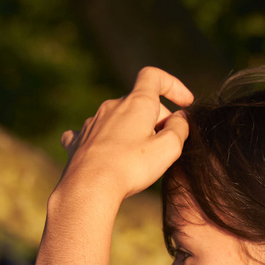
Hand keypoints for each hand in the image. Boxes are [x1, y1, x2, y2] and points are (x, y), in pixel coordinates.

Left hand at [59, 67, 192, 201]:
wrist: (89, 188)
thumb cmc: (131, 167)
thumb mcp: (168, 148)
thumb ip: (180, 128)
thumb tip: (180, 118)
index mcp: (136, 103)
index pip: (154, 77)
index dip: (172, 85)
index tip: (185, 103)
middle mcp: (112, 106)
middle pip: (139, 102)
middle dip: (157, 118)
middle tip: (166, 145)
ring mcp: (92, 123)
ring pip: (118, 118)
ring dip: (132, 130)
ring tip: (138, 156)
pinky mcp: (79, 140)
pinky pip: (93, 133)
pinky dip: (104, 140)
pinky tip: (105, 154)